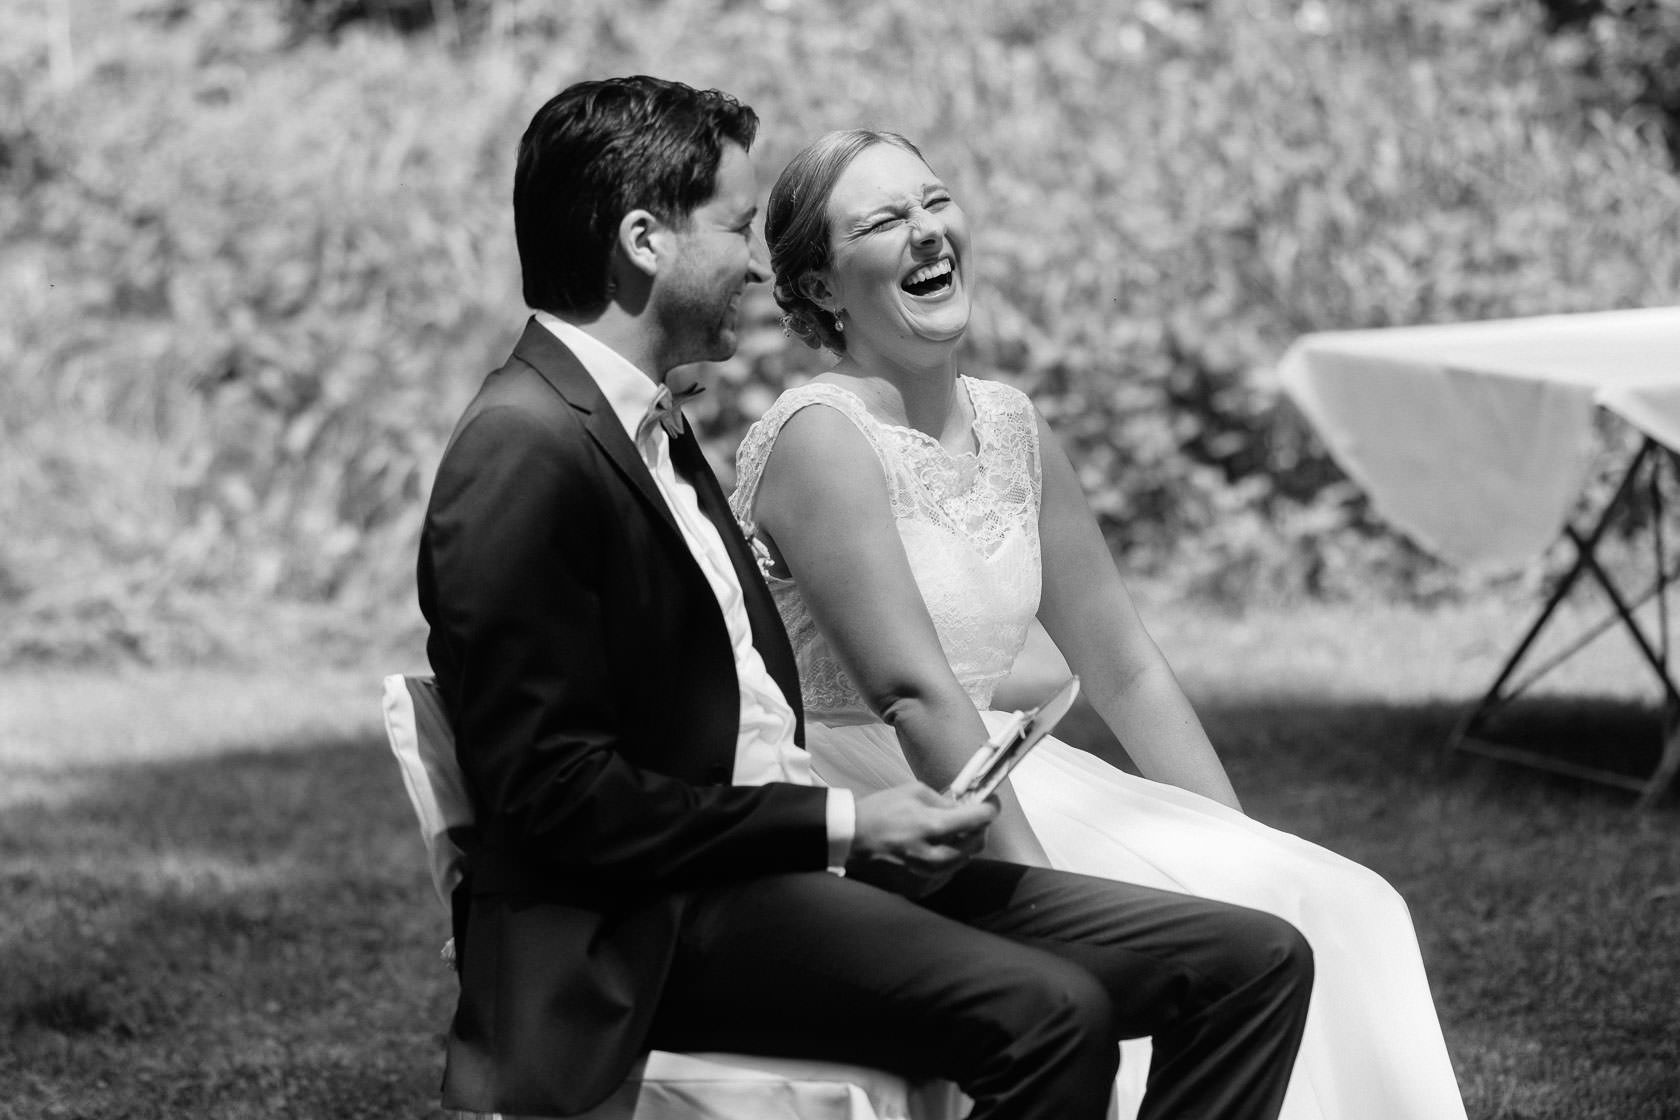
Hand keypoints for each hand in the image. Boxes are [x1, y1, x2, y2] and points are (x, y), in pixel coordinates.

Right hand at [847, 783, 996, 896]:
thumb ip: (945, 801)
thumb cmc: (880, 810)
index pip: (978, 819)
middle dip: (980, 828)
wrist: (851, 839)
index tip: (992, 802)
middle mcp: (933, 854)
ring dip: (966, 844)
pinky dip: (950, 858)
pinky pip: (948, 872)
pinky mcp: (920, 885)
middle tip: (974, 816)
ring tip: (954, 831)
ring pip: (964, 860)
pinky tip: (938, 846)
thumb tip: (967, 808)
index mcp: (931, 826)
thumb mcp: (914, 792)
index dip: (991, 808)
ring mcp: (926, 873)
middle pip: (977, 844)